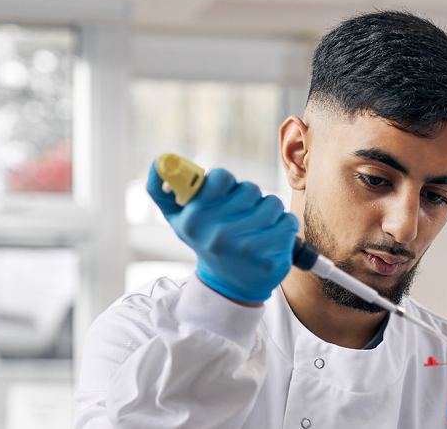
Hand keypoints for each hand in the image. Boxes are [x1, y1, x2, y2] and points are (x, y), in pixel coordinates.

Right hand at [147, 162, 297, 303]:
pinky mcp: (271, 258)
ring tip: (257, 225)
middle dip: (249, 198)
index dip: (226, 182)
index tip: (224, 193)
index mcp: (194, 220)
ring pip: (272, 203)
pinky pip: (288, 221)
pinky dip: (283, 225)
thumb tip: (158, 160)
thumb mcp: (178, 220)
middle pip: (250, 189)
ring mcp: (246, 248)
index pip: (220, 177)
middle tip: (241, 214)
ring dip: (268, 211)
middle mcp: (218, 235)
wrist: (229, 285)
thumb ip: (162, 189)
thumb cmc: (205, 241)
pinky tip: (270, 237)